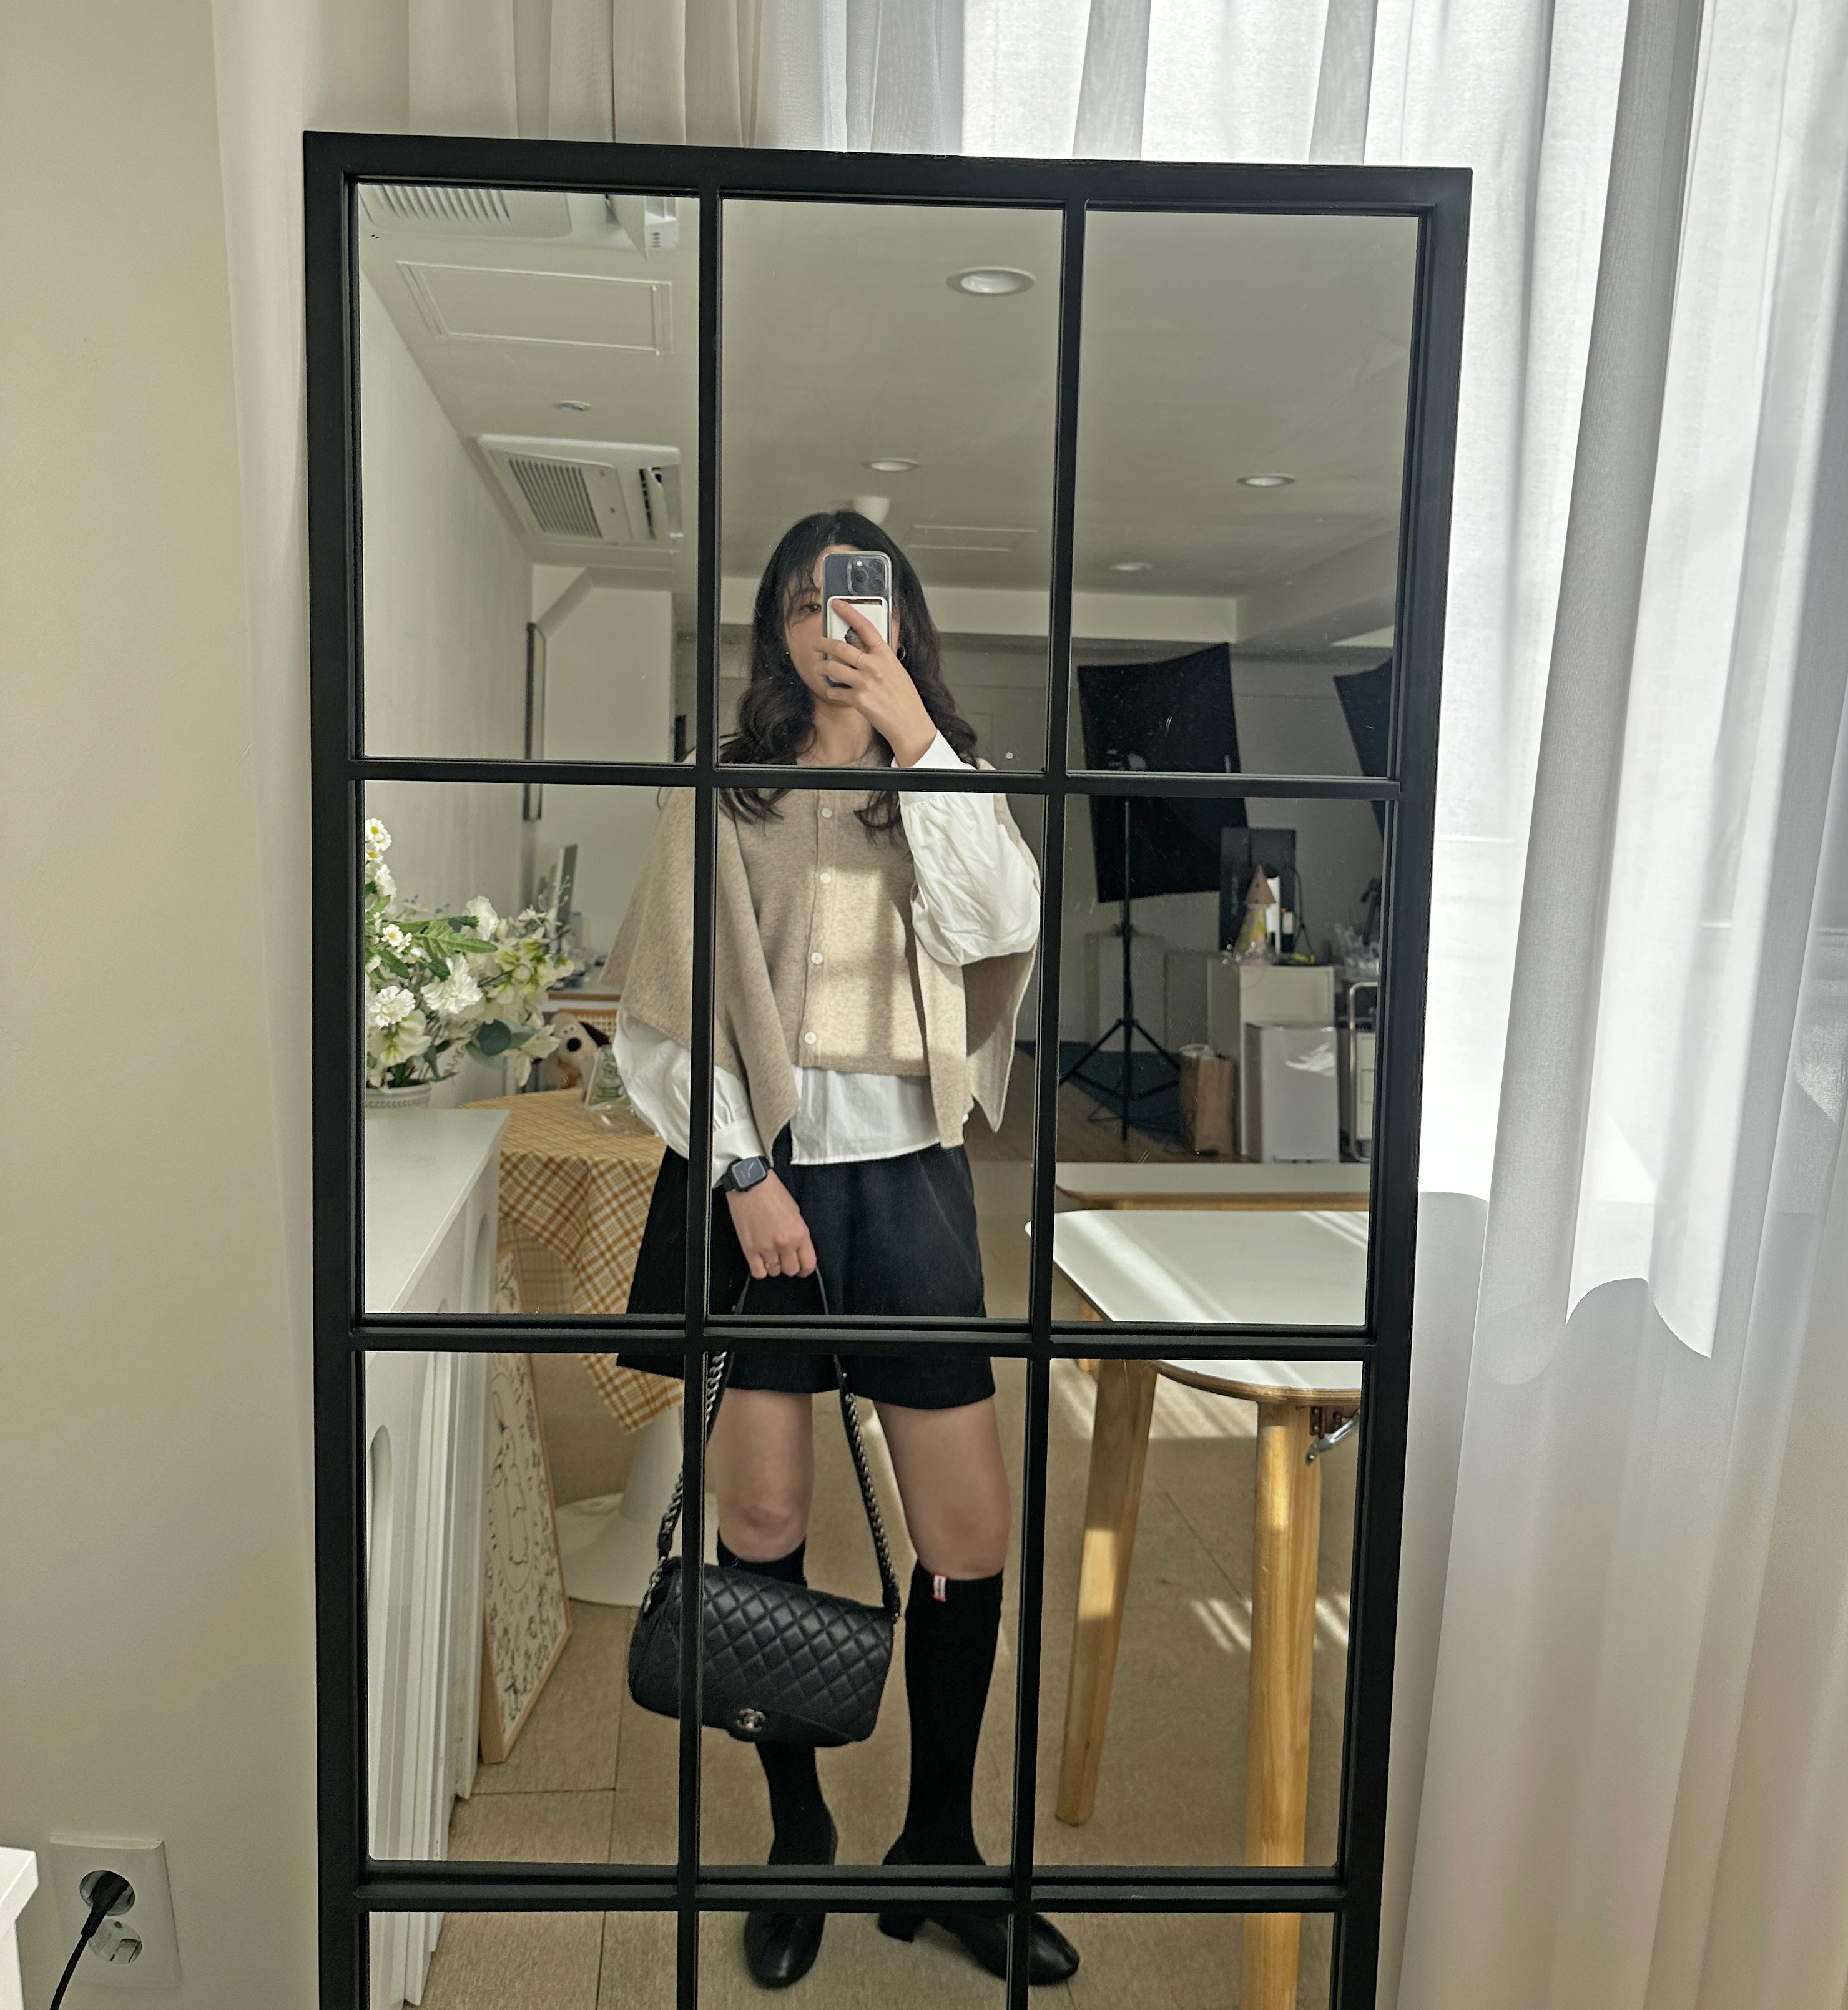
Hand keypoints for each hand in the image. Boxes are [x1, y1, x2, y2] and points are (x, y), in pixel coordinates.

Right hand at [725, 1172, 817, 1279]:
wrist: (751, 1183)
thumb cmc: (772, 1192)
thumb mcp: (795, 1212)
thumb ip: (798, 1234)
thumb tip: (799, 1250)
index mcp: (799, 1233)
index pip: (808, 1263)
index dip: (806, 1269)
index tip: (803, 1269)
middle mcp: (785, 1243)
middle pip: (791, 1270)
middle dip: (789, 1266)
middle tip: (785, 1259)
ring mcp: (766, 1247)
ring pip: (774, 1272)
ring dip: (774, 1266)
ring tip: (771, 1255)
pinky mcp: (750, 1248)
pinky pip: (758, 1272)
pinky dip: (760, 1269)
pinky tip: (760, 1261)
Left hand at [815, 599, 936, 765]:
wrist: (911, 725)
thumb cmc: (906, 700)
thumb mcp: (897, 672)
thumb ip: (880, 660)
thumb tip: (862, 652)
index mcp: (886, 655)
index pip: (865, 627)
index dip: (849, 612)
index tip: (837, 603)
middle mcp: (875, 666)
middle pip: (841, 647)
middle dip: (823, 644)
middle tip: (817, 644)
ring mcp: (866, 682)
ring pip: (833, 668)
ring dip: (821, 668)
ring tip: (818, 668)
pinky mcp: (859, 700)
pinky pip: (835, 691)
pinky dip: (831, 691)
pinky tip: (832, 692)